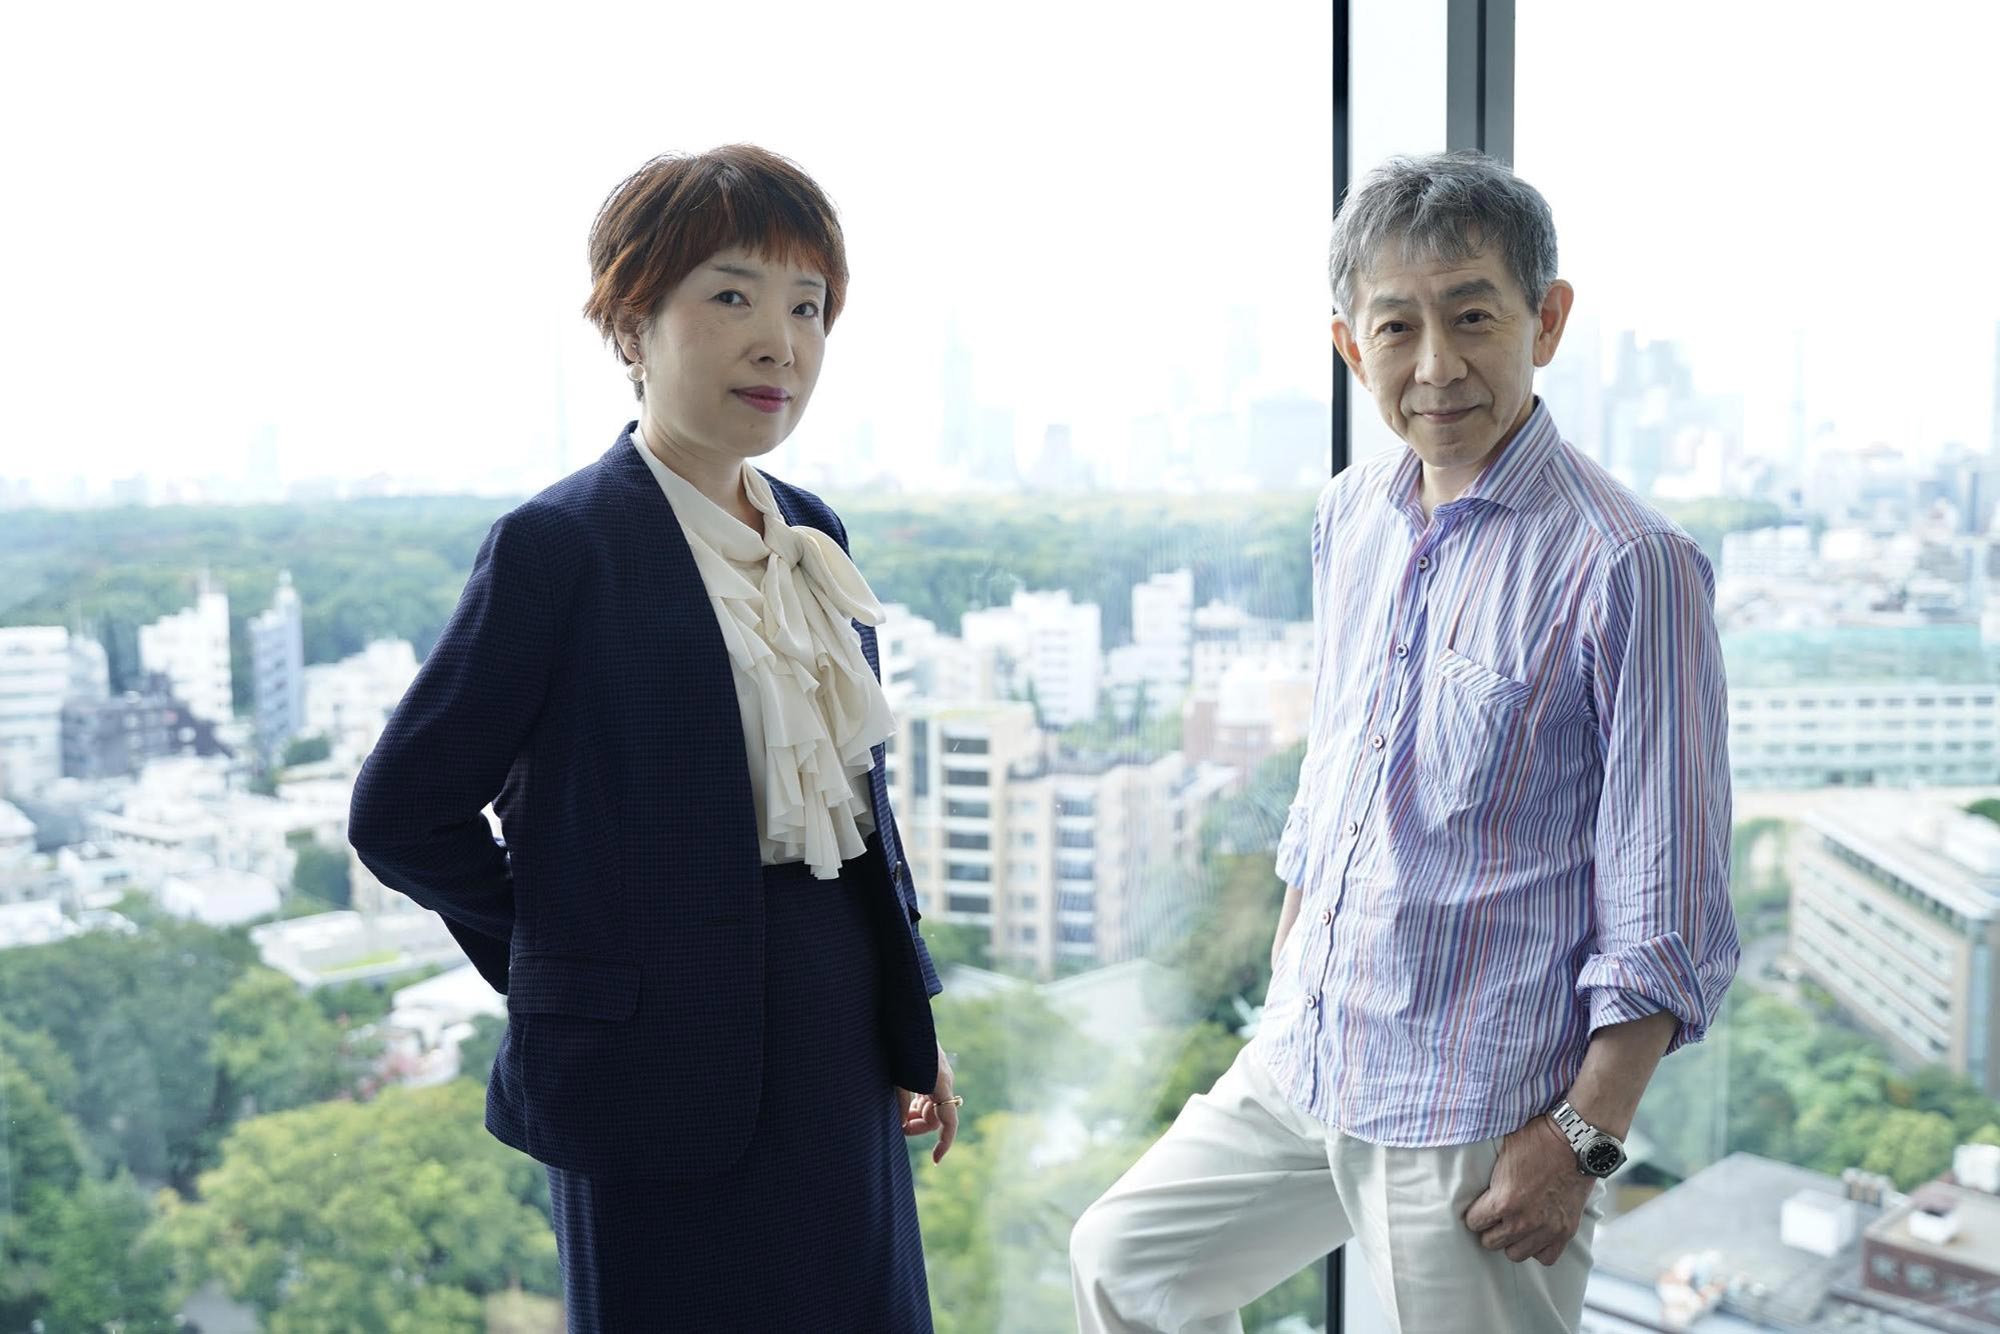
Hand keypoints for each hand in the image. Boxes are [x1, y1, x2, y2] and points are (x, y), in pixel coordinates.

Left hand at [897, 1043, 957, 1163]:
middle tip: (898, 1129)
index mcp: (940, 1084)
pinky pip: (929, 1096)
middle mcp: (944, 1082)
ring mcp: (939, 1076)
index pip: (949, 1122)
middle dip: (919, 1127)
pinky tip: (903, 1102)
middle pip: (937, 1117)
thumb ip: (901, 1102)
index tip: (935, 1160)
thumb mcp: (897, 1077)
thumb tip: (903, 1124)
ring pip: (932, 1107)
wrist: (906, 1016)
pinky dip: (917, 1104)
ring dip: (916, 1115)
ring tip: (897, 1115)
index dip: (944, 1143)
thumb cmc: (900, 1046)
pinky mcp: (932, 1071)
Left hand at [1462, 1114, 1594, 1265]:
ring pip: (1516, 1254)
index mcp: (1503, 1201)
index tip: (1479, 1209)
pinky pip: (1546, 1257)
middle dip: (1489, 1229)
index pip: (1474, 1223)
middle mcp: (1524, 1221)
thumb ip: (1488, 1176)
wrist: (1574, 1142)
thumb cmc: (1536, 1141)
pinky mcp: (1566, 1232)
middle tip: (1495, 1218)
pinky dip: (1538, 1248)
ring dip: (1512, 1241)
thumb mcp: (1501, 1152)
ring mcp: (1546, 1229)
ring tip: (1514, 1226)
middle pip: (1492, 1242)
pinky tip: (1535, 1234)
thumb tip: (1470, 1178)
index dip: (1474, 1214)